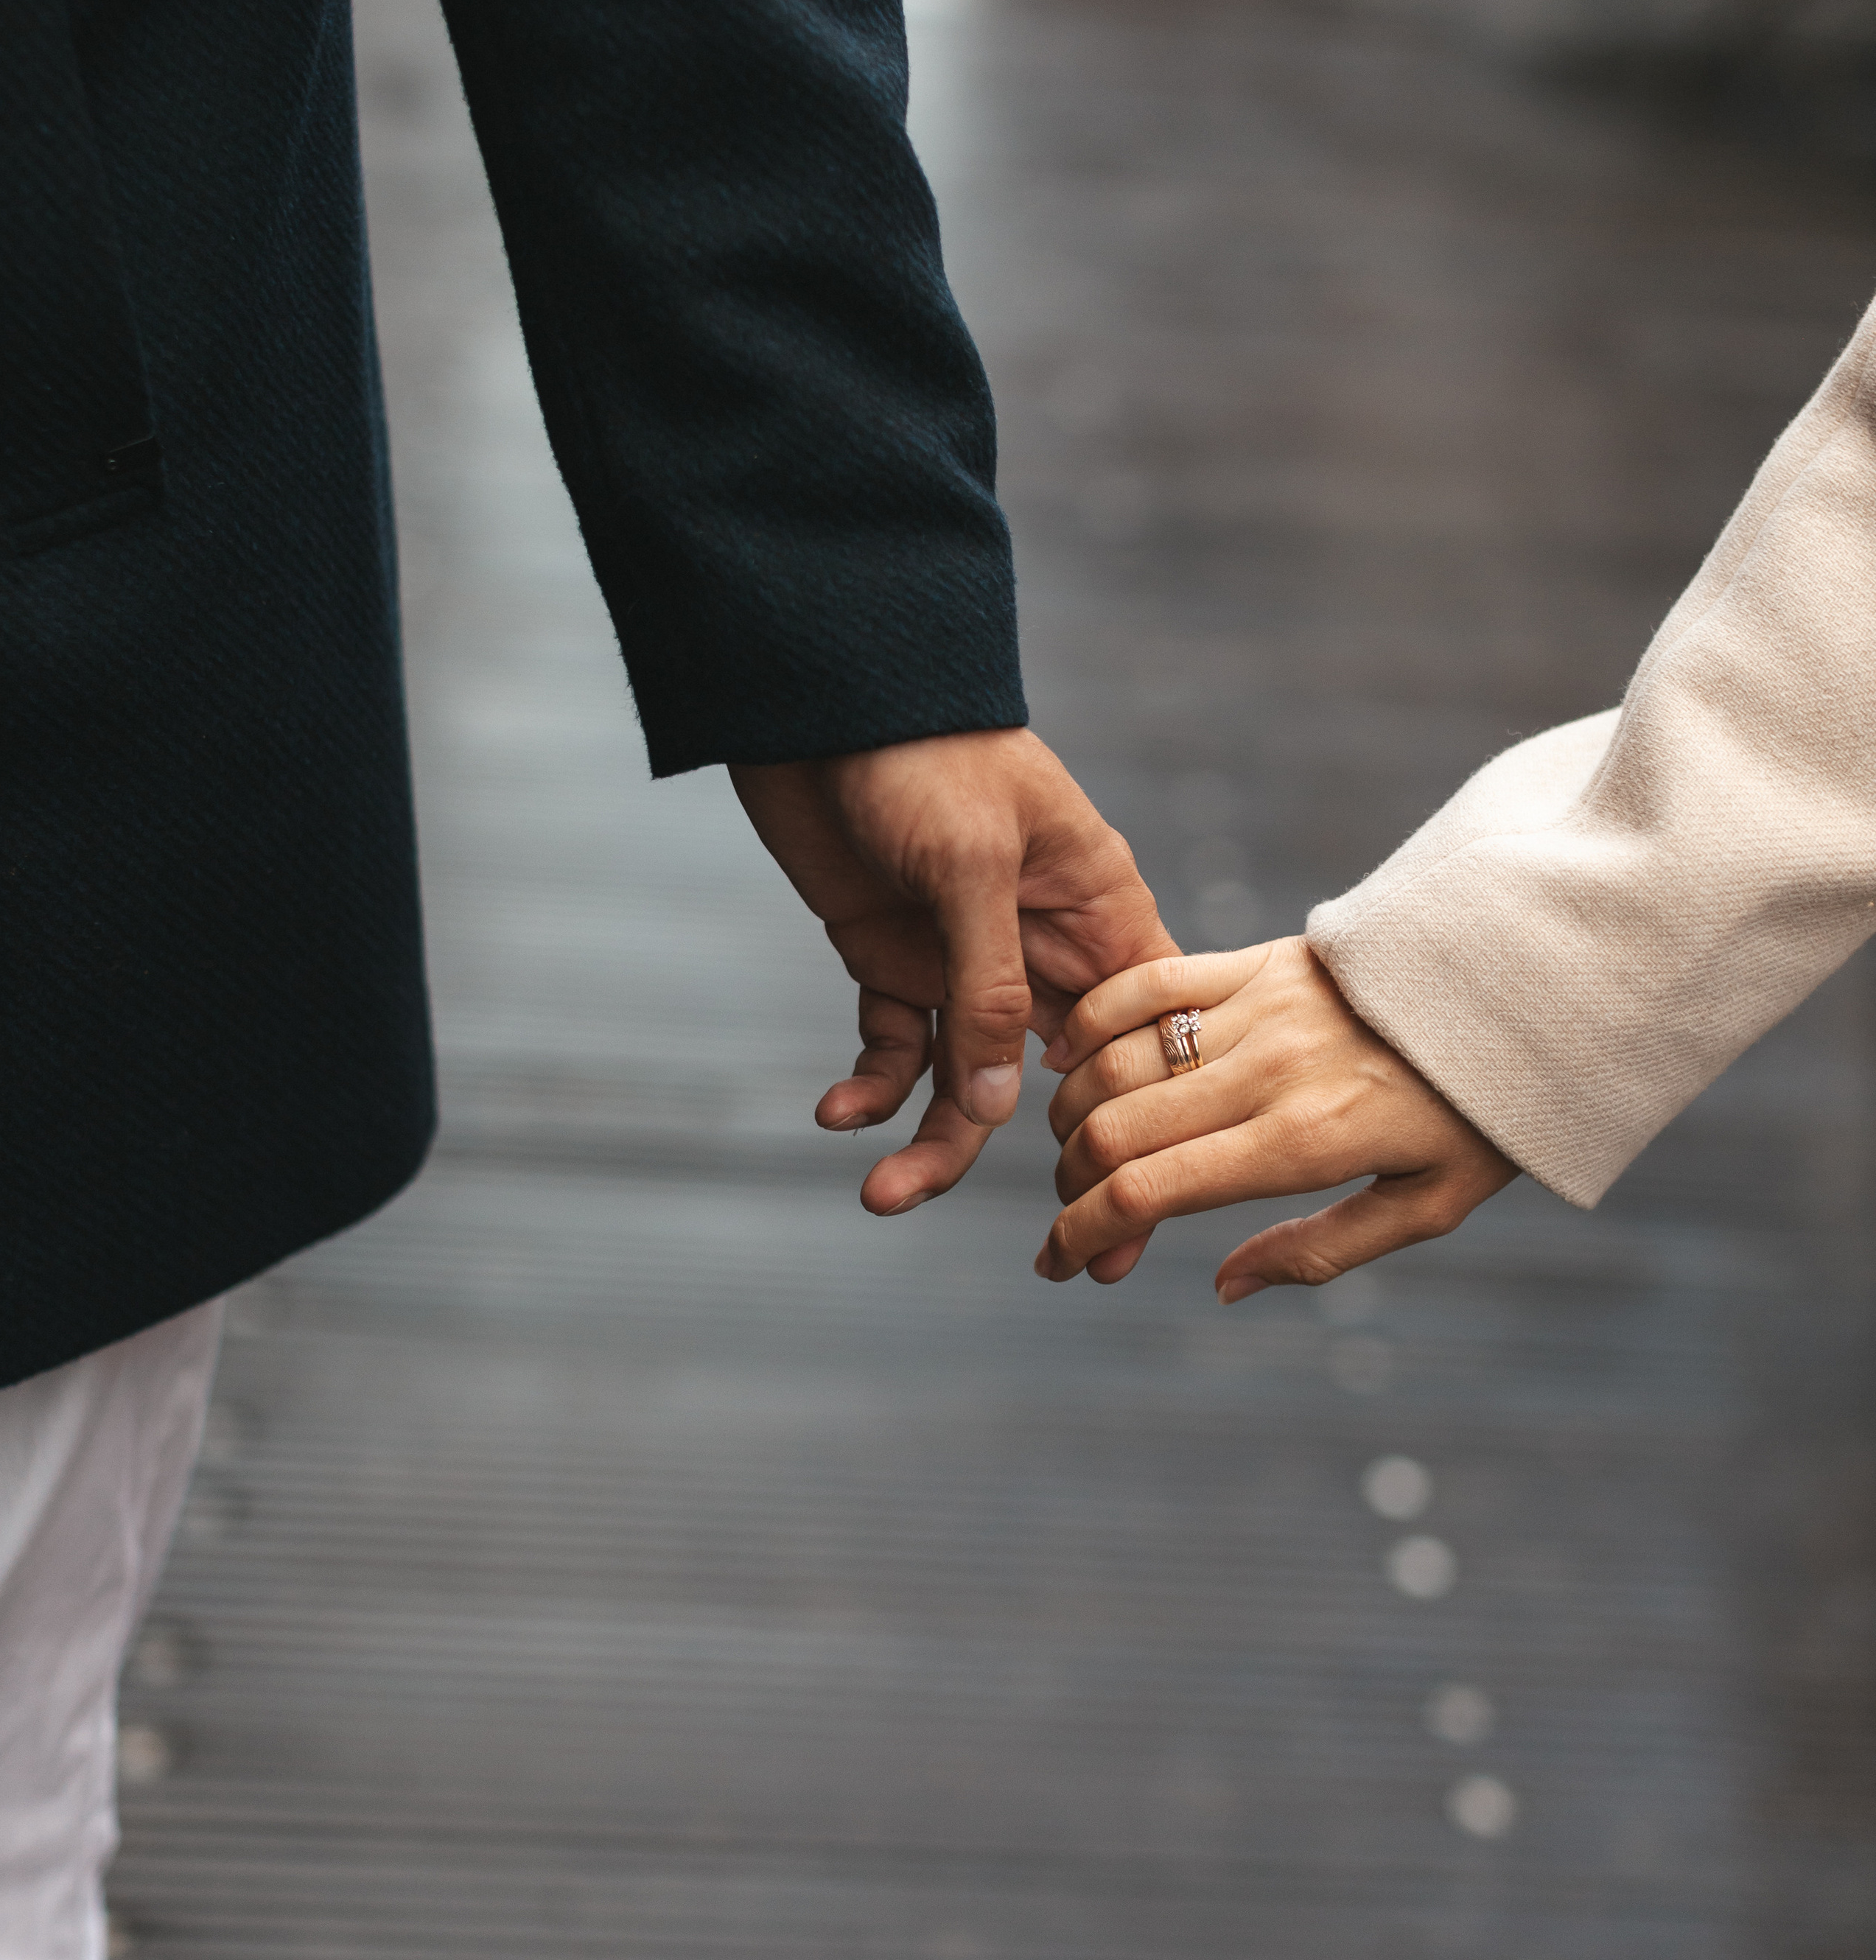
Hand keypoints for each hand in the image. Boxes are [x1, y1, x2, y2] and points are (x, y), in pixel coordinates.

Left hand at [731, 728, 1175, 1215]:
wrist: (813, 696)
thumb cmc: (920, 749)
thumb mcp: (969, 864)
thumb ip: (989, 987)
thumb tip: (996, 1108)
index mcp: (1098, 910)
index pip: (1145, 1033)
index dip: (1146, 1125)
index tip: (1140, 1219)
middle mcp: (1043, 943)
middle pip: (1062, 1077)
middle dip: (1054, 1165)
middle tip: (1063, 1263)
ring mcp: (966, 954)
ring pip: (968, 1077)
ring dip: (930, 1138)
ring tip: (882, 1197)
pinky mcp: (893, 955)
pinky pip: (895, 1045)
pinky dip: (871, 1085)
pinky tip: (838, 1115)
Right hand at [1035, 935, 1514, 1295]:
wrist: (1525, 987)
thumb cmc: (1479, 1112)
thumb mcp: (1426, 1207)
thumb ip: (1319, 1252)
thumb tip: (1222, 1285)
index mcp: (1303, 1142)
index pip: (1150, 1193)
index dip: (1082, 1235)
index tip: (1058, 1265)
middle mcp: (1267, 1070)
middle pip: (1114, 1132)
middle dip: (1068, 1188)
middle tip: (1069, 1217)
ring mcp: (1255, 1006)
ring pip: (1114, 1061)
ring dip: (1071, 1115)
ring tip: (1075, 1154)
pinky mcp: (1255, 959)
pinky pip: (1143, 984)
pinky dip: (1091, 1025)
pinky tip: (1074, 1062)